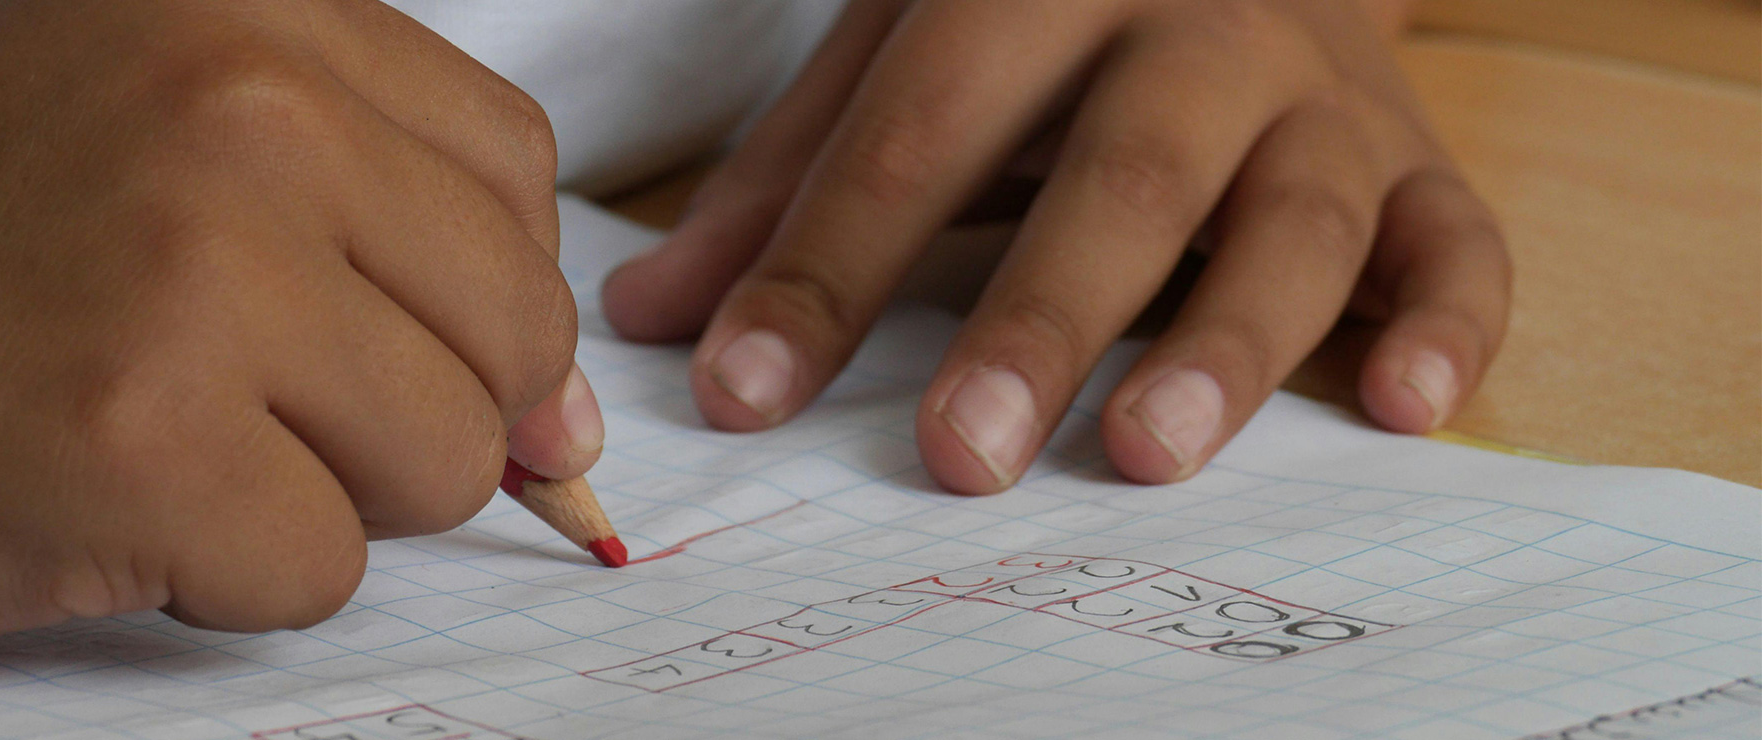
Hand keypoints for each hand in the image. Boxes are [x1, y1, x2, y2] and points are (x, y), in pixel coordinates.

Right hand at [0, 0, 598, 655]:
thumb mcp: (160, 143)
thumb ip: (386, 238)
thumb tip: (570, 420)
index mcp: (253, 13)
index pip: (513, 175)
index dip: (479, 290)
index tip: (406, 340)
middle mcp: (240, 111)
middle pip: (512, 327)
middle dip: (418, 406)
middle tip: (255, 400)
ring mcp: (196, 273)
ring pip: (446, 459)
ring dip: (327, 492)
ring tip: (171, 437)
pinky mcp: (142, 443)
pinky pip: (324, 567)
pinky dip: (231, 574)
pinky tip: (107, 503)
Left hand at [603, 0, 1507, 493]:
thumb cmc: (1044, 16)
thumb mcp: (908, 49)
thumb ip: (791, 181)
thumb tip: (653, 320)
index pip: (923, 127)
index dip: (829, 263)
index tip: (746, 391)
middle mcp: (1201, 29)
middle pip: (1125, 173)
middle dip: (1041, 316)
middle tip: (963, 451)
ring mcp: (1322, 97)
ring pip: (1296, 217)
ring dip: (1228, 342)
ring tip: (1148, 452)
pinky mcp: (1418, 164)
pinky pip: (1459, 244)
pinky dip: (1448, 326)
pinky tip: (1403, 410)